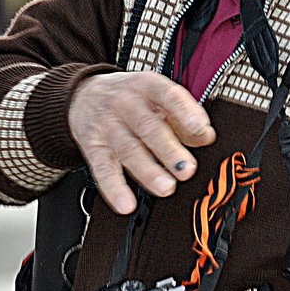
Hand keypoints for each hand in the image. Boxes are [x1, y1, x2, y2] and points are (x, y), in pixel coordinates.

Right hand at [69, 72, 215, 214]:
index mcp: (147, 86)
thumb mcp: (156, 98)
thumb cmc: (129, 99)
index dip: (185, 111)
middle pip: (148, 126)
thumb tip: (206, 137)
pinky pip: (102, 168)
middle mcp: (125, 103)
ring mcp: (106, 124)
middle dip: (169, 150)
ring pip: (128, 149)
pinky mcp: (91, 145)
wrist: (83, 95)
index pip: (168, 95)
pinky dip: (114, 188)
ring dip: (148, 171)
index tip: (200, 127)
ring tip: (166, 187)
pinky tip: (126, 204)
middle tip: (187, 169)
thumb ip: (183, 117)